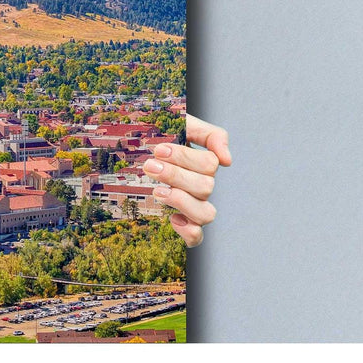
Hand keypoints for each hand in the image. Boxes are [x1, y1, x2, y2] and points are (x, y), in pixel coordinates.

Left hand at [144, 114, 230, 247]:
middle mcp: (202, 187)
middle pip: (205, 187)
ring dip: (181, 201)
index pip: (209, 164)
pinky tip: (172, 219)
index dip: (185, 158)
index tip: (158, 150)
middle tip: (149, 166)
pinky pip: (196, 237)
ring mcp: (194, 207)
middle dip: (175, 175)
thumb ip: (210, 134)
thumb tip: (227, 160)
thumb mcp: (183, 124)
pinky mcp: (182, 224)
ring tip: (157, 191)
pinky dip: (188, 231)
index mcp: (203, 164)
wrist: (134, 151)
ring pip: (206, 214)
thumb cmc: (161, 138)